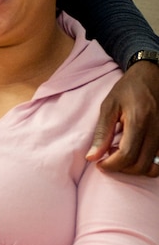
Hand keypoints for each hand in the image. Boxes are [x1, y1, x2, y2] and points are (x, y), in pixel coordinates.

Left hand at [86, 61, 158, 175]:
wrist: (151, 75)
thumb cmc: (128, 89)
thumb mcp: (109, 106)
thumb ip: (101, 133)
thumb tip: (92, 157)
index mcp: (139, 121)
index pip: (126, 155)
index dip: (111, 165)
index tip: (99, 163)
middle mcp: (156, 130)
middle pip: (140, 165)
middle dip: (121, 168)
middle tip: (108, 157)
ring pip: (153, 167)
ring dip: (135, 169)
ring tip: (122, 155)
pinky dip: (147, 164)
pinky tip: (135, 153)